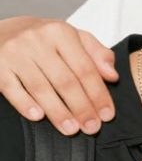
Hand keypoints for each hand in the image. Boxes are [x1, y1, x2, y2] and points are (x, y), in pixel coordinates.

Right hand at [0, 17, 117, 134]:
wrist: (0, 31)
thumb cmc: (43, 39)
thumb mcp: (73, 37)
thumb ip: (97, 54)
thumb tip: (112, 76)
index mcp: (61, 32)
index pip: (85, 69)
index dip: (98, 94)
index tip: (107, 115)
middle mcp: (37, 40)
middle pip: (65, 81)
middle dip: (81, 108)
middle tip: (92, 128)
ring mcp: (14, 53)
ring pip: (41, 88)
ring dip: (58, 112)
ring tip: (71, 129)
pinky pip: (12, 89)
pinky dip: (25, 104)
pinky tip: (38, 117)